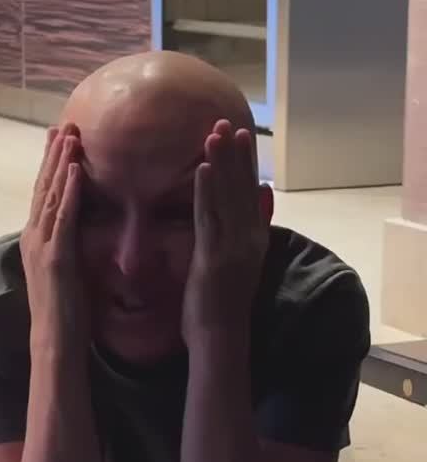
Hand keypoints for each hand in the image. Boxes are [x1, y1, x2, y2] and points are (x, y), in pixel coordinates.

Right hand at [20, 123, 88, 357]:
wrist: (54, 341)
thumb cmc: (62, 313)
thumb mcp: (61, 273)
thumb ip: (62, 249)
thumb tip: (69, 236)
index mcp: (35, 240)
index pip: (41, 195)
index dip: (49, 165)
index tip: (57, 139)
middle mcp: (33, 237)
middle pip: (42, 187)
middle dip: (53, 155)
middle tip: (62, 124)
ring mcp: (42, 246)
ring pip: (51, 195)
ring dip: (61, 163)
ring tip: (70, 135)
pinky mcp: (56, 257)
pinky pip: (64, 217)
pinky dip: (69, 191)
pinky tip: (76, 170)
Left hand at [182, 120, 268, 346]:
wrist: (220, 339)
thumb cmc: (222, 307)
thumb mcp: (241, 264)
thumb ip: (249, 230)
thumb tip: (260, 198)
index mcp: (254, 240)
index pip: (251, 193)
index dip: (247, 163)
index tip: (243, 135)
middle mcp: (248, 239)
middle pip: (242, 188)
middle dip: (236, 154)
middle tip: (229, 122)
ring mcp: (233, 247)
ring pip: (227, 197)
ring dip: (221, 163)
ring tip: (215, 133)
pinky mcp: (214, 257)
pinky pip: (209, 217)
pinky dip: (206, 191)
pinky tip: (201, 167)